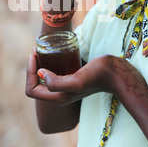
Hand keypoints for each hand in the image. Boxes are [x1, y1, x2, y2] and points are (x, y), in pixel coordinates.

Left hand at [26, 51, 147, 108]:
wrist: (118, 74)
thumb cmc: (99, 76)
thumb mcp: (77, 81)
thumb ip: (57, 83)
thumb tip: (41, 73)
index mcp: (58, 98)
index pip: (31, 90)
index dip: (29, 72)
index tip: (35, 55)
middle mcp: (60, 95)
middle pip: (36, 84)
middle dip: (32, 67)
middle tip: (36, 50)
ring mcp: (67, 87)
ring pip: (43, 79)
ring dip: (38, 65)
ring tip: (40, 49)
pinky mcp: (73, 79)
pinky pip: (53, 74)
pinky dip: (48, 64)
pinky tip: (52, 53)